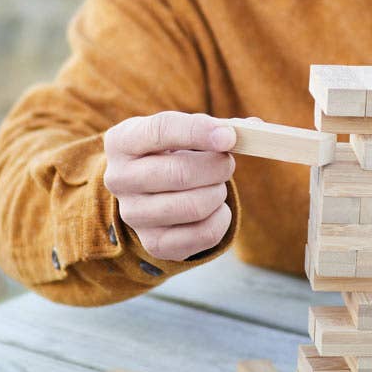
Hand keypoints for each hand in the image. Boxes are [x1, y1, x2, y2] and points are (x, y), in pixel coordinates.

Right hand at [103, 111, 235, 261]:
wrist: (147, 192)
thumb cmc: (170, 153)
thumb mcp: (182, 131)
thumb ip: (216, 127)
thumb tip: (253, 129)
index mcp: (122, 141)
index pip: (161, 130)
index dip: (199, 132)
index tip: (230, 137)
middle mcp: (119, 179)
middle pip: (179, 173)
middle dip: (216, 167)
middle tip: (227, 163)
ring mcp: (133, 215)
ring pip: (194, 207)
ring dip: (218, 193)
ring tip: (216, 186)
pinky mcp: (154, 244)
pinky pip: (204, 234)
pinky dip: (221, 219)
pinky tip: (214, 208)